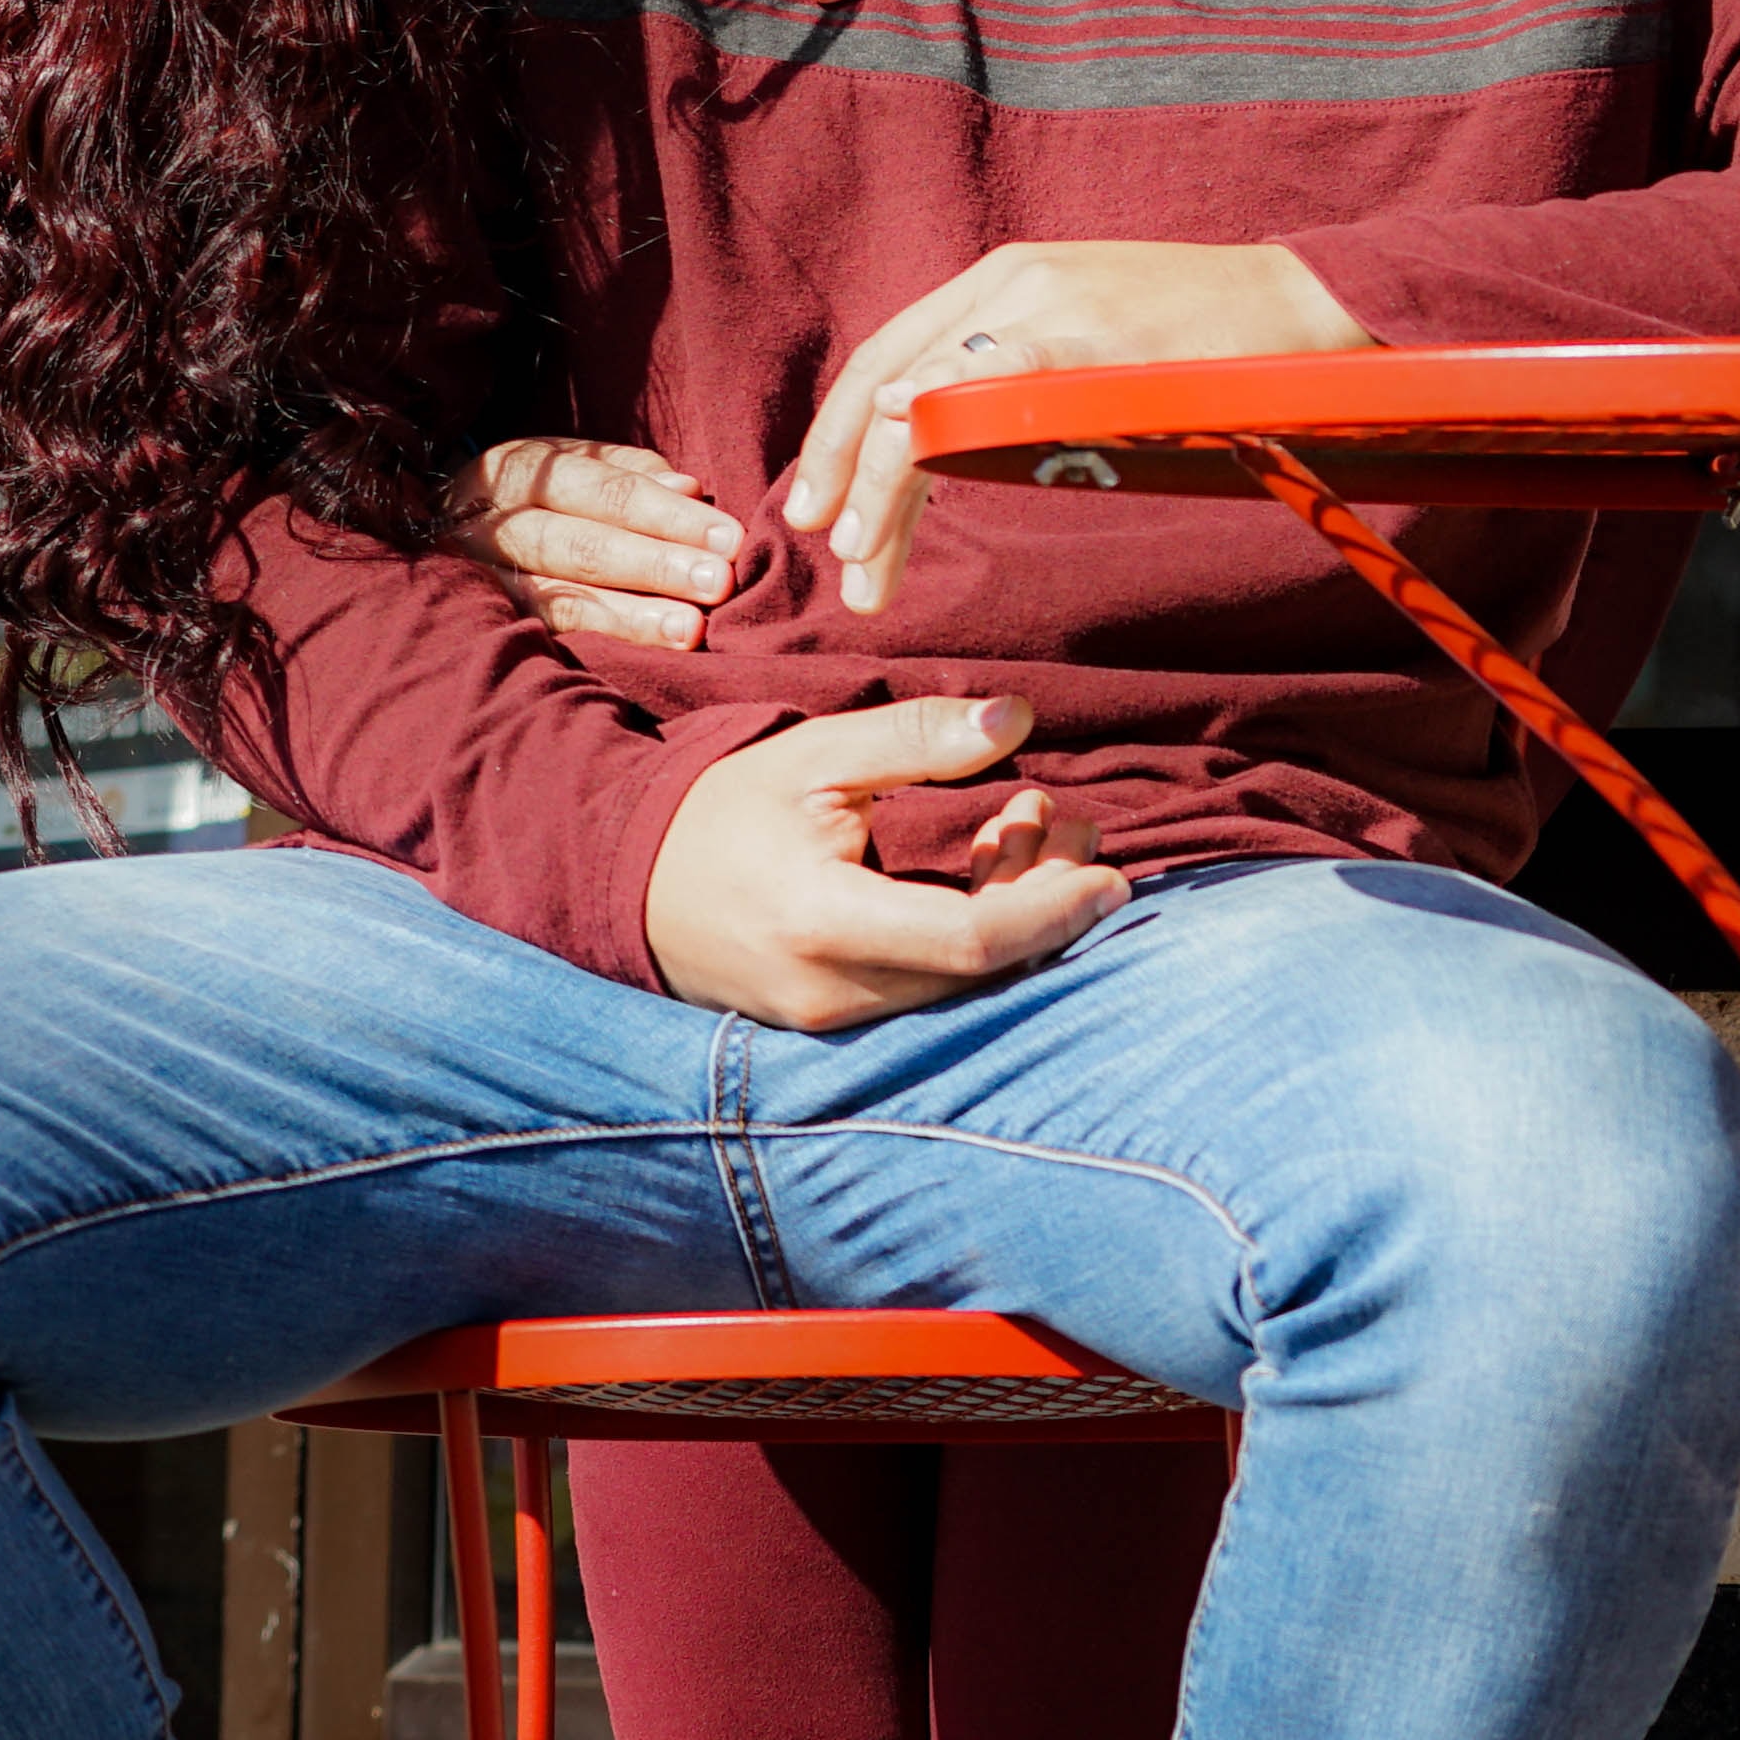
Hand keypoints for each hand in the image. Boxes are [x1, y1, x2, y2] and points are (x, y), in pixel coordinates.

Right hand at [449, 436, 739, 650]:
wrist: (429, 537)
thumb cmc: (533, 501)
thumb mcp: (569, 469)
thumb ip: (629, 475)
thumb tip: (690, 488)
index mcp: (517, 470)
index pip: (601, 490)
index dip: (667, 513)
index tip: (729, 536)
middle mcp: (487, 523)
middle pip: (578, 543)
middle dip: (655, 562)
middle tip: (719, 581)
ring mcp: (474, 581)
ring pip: (555, 598)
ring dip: (630, 616)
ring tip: (691, 631)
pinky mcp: (476, 629)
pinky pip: (537, 640)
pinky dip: (594, 647)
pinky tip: (640, 664)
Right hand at [644, 695, 1127, 1028]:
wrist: (628, 880)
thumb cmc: (721, 810)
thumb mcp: (814, 757)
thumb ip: (915, 738)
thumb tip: (1016, 717)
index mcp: (824, 923)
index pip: (971, 941)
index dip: (1053, 910)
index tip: (1111, 874)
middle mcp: (832, 991)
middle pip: (980, 966)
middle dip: (1047, 894)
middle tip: (1077, 818)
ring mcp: (831, 1019)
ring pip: (961, 979)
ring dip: (1016, 905)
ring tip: (1040, 819)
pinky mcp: (835, 1022)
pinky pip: (930, 984)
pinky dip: (974, 927)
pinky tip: (990, 862)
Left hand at [788, 241, 1374, 615]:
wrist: (1304, 303)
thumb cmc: (1209, 342)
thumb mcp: (1094, 345)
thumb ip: (1022, 377)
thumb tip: (952, 438)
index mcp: (1003, 282)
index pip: (891, 355)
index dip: (844, 431)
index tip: (822, 504)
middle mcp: (1007, 282)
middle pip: (887, 374)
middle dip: (842, 465)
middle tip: (824, 544)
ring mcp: (1042, 303)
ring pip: (920, 394)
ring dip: (882, 485)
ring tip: (861, 559)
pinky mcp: (1079, 333)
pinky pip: (983, 385)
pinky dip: (930, 431)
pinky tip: (901, 475)